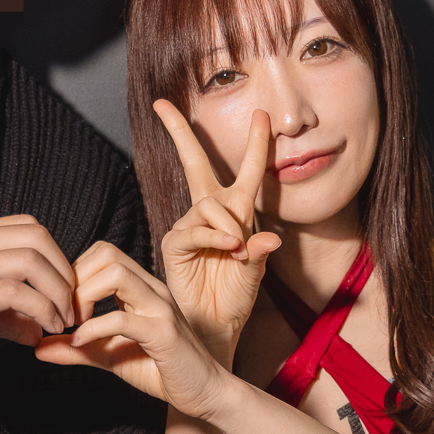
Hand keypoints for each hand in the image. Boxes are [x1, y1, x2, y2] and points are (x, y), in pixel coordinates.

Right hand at [0, 216, 76, 369]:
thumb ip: (5, 313)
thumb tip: (39, 330)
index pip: (26, 226)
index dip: (55, 256)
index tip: (63, 289)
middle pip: (35, 235)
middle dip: (64, 271)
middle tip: (71, 305)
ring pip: (30, 259)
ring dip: (58, 292)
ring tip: (61, 320)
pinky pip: (15, 292)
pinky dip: (41, 310)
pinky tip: (43, 330)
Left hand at [35, 241, 227, 417]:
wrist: (204, 394)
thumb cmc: (159, 370)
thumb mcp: (109, 356)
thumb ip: (77, 349)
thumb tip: (36, 348)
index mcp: (141, 288)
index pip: (102, 253)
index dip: (74, 274)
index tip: (61, 307)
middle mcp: (152, 289)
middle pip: (107, 253)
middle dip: (75, 280)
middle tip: (63, 315)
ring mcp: (161, 308)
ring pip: (117, 274)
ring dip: (84, 297)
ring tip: (73, 326)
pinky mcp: (165, 334)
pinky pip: (124, 318)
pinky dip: (94, 329)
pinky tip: (80, 344)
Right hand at [153, 100, 281, 356]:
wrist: (215, 327)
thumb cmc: (235, 298)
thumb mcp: (257, 272)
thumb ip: (261, 253)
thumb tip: (270, 239)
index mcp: (236, 213)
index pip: (246, 171)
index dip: (256, 142)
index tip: (262, 114)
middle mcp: (209, 214)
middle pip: (195, 163)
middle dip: (180, 133)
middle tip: (162, 106)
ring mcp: (189, 227)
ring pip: (208, 205)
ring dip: (227, 223)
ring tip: (238, 249)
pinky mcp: (174, 245)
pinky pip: (194, 230)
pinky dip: (214, 236)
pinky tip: (229, 247)